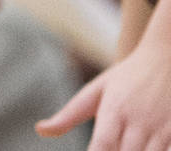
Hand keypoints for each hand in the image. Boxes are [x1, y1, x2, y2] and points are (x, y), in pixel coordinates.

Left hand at [40, 33, 170, 146]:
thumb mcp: (96, 91)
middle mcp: (138, 121)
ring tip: (125, 146)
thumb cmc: (126, 77)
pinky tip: (144, 147)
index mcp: (114, 111)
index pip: (101, 146)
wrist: (167, 56)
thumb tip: (40, 130)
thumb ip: (70, 115)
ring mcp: (162, 129)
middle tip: (108, 148)